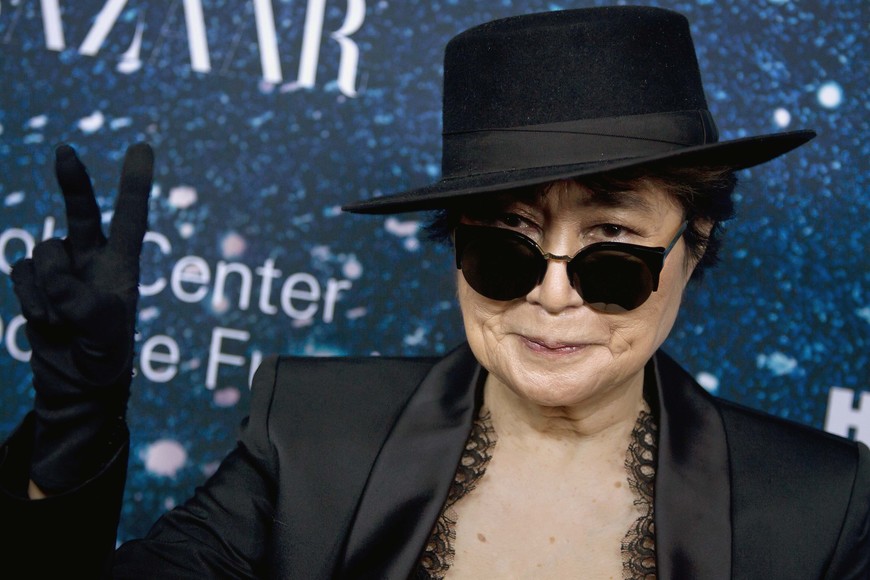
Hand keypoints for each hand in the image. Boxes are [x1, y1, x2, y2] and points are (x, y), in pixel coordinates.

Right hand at [11, 143, 152, 493]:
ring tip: (65, 322)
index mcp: (123, 265)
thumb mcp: (103, 333)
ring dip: (48, 290)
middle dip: (73, 182)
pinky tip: (47, 322)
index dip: (134, 184)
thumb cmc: (105, 356)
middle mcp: (92, 259)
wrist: (77, 383)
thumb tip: (50, 271)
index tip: (142, 147)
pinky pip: (22, 274)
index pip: (131, 218)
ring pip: (42, 254)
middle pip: (80, 212)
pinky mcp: (35, 283)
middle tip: (65, 150)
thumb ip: (81, 301)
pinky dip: (31, 299)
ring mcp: (61, 269)